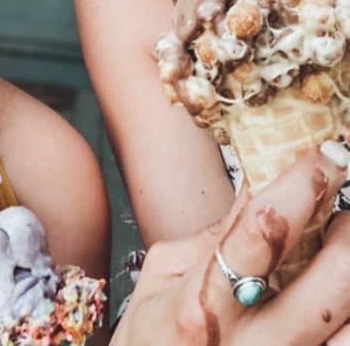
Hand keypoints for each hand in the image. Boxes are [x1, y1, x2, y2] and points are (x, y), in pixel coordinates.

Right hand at [111, 145, 349, 345]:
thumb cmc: (150, 338)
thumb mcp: (165, 272)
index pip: (264, 230)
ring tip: (341, 253)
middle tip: (344, 214)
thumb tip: (260, 181)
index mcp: (203, 301)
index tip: (327, 154)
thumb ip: (217, 231)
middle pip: (334, 281)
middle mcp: (250, 344)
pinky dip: (349, 318)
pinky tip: (337, 300)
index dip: (302, 185)